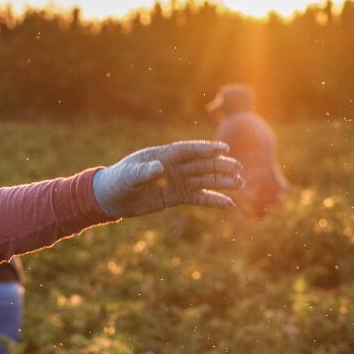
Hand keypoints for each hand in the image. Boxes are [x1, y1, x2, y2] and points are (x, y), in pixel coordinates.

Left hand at [91, 142, 240, 217]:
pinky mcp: (177, 197)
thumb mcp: (129, 176)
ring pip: (205, 180)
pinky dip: (214, 201)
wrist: (112, 197)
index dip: (206, 149)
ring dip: (222, 182)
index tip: (224, 149)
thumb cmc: (119, 180)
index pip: (189, 150)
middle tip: (239, 169)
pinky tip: (229, 205)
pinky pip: (199, 198)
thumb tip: (159, 168)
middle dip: (220, 166)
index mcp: (164, 155)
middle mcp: (175, 166)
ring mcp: (178, 181)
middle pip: (202, 165)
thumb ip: (144, 172)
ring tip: (241, 184)